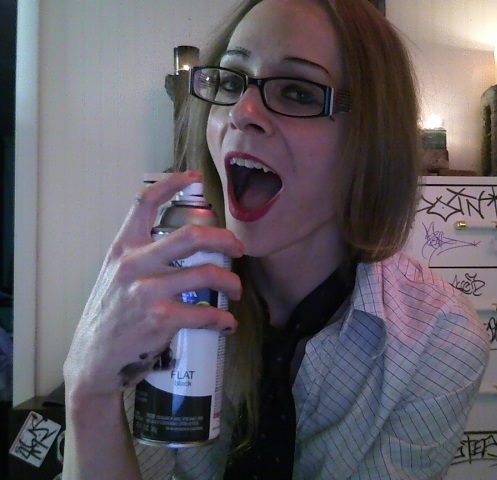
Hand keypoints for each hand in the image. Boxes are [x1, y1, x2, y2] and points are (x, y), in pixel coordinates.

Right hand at [63, 171, 243, 399]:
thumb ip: (142, 258)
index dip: (171, 184)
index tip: (193, 177)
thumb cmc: (110, 318)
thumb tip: (182, 249)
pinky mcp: (160, 319)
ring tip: (235, 290)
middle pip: (191, 235)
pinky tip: (228, 324)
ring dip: (231, 283)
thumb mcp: (115, 277)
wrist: (93, 361)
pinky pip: (206, 313)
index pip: (143, 203)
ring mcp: (147, 291)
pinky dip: (223, 319)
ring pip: (207, 274)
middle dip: (225, 239)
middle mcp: (134, 264)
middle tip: (238, 248)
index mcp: (123, 248)